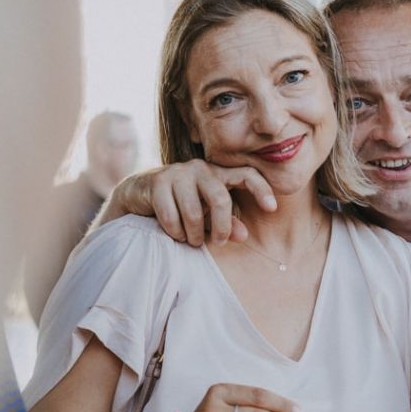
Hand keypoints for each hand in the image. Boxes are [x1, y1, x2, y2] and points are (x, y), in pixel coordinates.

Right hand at [114, 161, 275, 245]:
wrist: (138, 194)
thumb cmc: (180, 206)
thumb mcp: (206, 216)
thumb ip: (225, 224)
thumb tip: (243, 235)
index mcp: (217, 174)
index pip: (246, 174)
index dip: (261, 189)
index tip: (272, 208)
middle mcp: (199, 168)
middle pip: (219, 199)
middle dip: (221, 227)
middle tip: (217, 242)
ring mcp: (177, 173)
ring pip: (193, 212)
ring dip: (193, 234)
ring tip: (190, 239)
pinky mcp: (157, 183)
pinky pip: (171, 216)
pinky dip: (174, 232)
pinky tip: (174, 233)